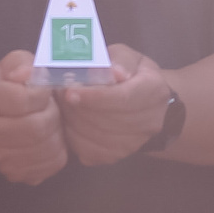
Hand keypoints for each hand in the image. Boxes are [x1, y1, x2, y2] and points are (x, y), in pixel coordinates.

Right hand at [0, 50, 68, 184]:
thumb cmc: (3, 91)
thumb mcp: (9, 67)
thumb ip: (20, 63)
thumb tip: (27, 74)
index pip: (24, 99)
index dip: (42, 94)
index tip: (42, 92)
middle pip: (36, 127)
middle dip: (53, 116)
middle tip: (50, 109)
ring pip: (45, 149)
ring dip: (57, 134)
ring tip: (50, 125)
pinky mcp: (13, 173)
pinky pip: (50, 166)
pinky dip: (57, 152)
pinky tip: (49, 141)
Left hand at [55, 44, 174, 168]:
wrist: (147, 103)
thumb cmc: (132, 74)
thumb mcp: (128, 57)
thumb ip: (119, 61)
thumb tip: (113, 72)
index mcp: (154, 91)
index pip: (122, 98)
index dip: (94, 97)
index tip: (70, 92)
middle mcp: (150, 121)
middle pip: (106, 120)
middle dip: (77, 108)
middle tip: (59, 94)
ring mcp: (135, 142)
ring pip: (95, 137)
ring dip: (72, 122)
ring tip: (63, 106)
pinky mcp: (118, 155)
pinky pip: (89, 151)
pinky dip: (74, 137)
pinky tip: (70, 122)